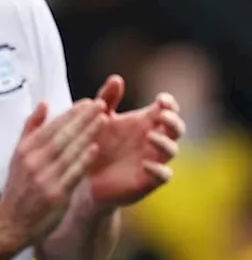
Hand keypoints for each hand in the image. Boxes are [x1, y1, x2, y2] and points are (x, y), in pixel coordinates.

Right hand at [0, 98, 107, 244]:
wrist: (10, 223)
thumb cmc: (18, 188)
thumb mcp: (17, 156)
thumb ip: (31, 129)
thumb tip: (44, 103)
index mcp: (24, 151)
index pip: (51, 127)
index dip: (70, 113)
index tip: (88, 102)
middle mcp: (33, 162)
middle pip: (62, 136)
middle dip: (82, 119)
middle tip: (100, 104)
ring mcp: (44, 178)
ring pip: (69, 151)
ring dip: (87, 134)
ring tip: (104, 119)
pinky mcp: (55, 195)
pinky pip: (72, 173)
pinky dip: (84, 159)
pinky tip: (95, 148)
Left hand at [86, 74, 184, 207]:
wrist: (83, 176)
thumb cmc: (94, 143)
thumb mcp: (98, 118)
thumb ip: (107, 99)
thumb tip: (117, 79)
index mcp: (146, 122)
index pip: (167, 109)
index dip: (169, 103)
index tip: (161, 100)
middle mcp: (154, 140)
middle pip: (176, 128)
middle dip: (173, 120)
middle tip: (162, 115)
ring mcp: (153, 160)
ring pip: (172, 150)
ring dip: (165, 142)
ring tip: (150, 136)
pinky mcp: (148, 180)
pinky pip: (163, 175)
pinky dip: (159, 170)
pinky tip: (145, 164)